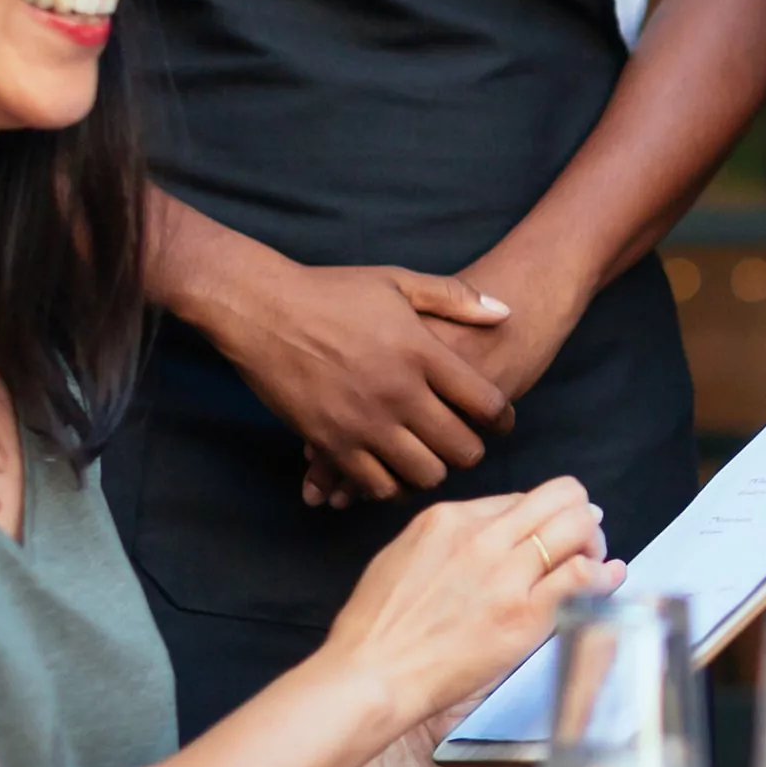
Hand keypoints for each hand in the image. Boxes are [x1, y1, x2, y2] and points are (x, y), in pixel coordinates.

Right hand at [304, 244, 590, 509]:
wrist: (262, 309)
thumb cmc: (332, 291)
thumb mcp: (397, 281)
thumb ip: (455, 296)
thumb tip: (504, 312)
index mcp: (421, 352)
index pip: (485, 403)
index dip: (502, 419)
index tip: (501, 422)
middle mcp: (398, 392)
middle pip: (461, 449)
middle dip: (471, 451)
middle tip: (465, 445)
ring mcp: (364, 422)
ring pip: (423, 475)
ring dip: (433, 471)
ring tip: (430, 459)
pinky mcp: (331, 442)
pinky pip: (376, 485)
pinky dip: (391, 485)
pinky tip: (392, 471)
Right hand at [319, 475, 622, 736]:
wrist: (373, 672)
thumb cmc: (378, 625)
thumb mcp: (404, 554)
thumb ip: (449, 537)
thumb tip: (489, 532)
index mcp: (450, 518)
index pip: (521, 498)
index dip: (544, 514)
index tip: (552, 531)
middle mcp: (483, 537)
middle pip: (559, 497)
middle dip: (579, 513)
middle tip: (584, 537)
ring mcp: (506, 574)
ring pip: (577, 526)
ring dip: (594, 540)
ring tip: (594, 560)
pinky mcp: (524, 614)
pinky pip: (581, 575)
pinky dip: (602, 573)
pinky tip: (605, 579)